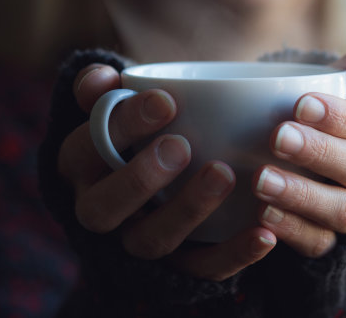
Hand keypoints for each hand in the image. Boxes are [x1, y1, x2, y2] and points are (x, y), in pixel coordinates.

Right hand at [57, 64, 275, 281]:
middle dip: (140, 178)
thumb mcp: (119, 108)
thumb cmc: (139, 133)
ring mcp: (138, 240)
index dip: (122, 126)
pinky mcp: (178, 265)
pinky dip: (233, 255)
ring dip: (187, 210)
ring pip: (151, 240)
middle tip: (181, 146)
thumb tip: (100, 77)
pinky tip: (264, 233)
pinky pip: (201, 269)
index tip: (166, 101)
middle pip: (105, 207)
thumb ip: (106, 91)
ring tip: (224, 174)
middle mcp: (101, 209)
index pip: (87, 149)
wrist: (156, 180)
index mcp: (81, 166)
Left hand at [252, 42, 345, 257]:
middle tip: (276, 137)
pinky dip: (292, 230)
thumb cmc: (320, 123)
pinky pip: (319, 243)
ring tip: (261, 180)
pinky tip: (262, 215)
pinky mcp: (335, 244)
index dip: (341, 117)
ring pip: (341, 210)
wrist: (312, 171)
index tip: (301, 105)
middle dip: (318, 152)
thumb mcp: (334, 95)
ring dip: (301, 195)